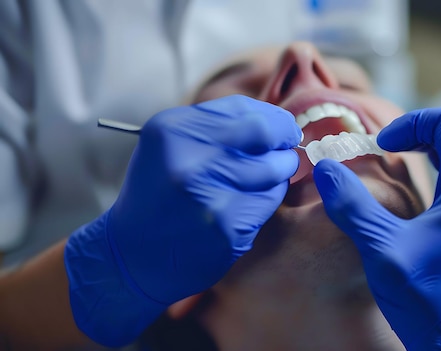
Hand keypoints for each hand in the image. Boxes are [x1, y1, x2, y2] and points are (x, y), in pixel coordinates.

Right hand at [65, 95, 301, 345]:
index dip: (275, 119)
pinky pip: (267, 203)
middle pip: (264, 136)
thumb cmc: (158, 194)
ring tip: (262, 181)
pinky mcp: (226, 229)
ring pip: (272, 171)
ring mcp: (209, 196)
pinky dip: (266, 202)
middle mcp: (189, 160)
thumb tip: (276, 122)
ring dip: (277, 175)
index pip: (245, 110)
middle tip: (286, 151)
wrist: (132, 255)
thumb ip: (217, 128)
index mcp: (172, 130)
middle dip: (284, 143)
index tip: (284, 129)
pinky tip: (247, 206)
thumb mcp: (171, 146)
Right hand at [314, 108, 440, 349]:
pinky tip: (423, 175)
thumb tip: (325, 169)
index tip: (383, 144)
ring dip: (436, 140)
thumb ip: (352, 205)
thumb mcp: (380, 250)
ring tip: (404, 152)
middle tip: (392, 144)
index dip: (413, 122)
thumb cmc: (424, 300)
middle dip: (424, 126)